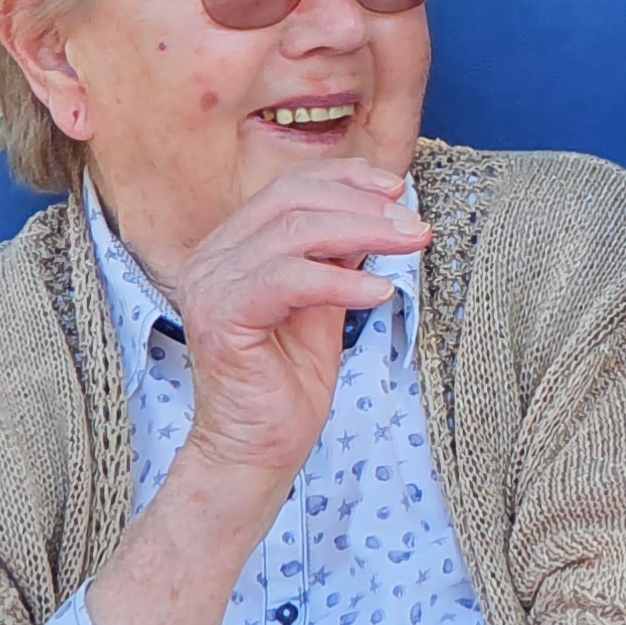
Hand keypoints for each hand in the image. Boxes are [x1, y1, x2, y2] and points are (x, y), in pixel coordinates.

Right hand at [162, 161, 430, 493]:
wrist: (258, 445)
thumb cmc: (289, 379)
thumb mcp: (324, 301)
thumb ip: (339, 254)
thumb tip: (382, 211)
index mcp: (232, 245)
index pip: (289, 187)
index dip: (347, 179)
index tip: (398, 188)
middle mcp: (213, 256)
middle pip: (292, 200)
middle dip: (364, 205)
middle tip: (414, 226)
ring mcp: (211, 284)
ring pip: (294, 232)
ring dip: (364, 232)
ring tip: (410, 246)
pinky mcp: (220, 316)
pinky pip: (288, 279)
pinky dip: (340, 281)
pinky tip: (378, 293)